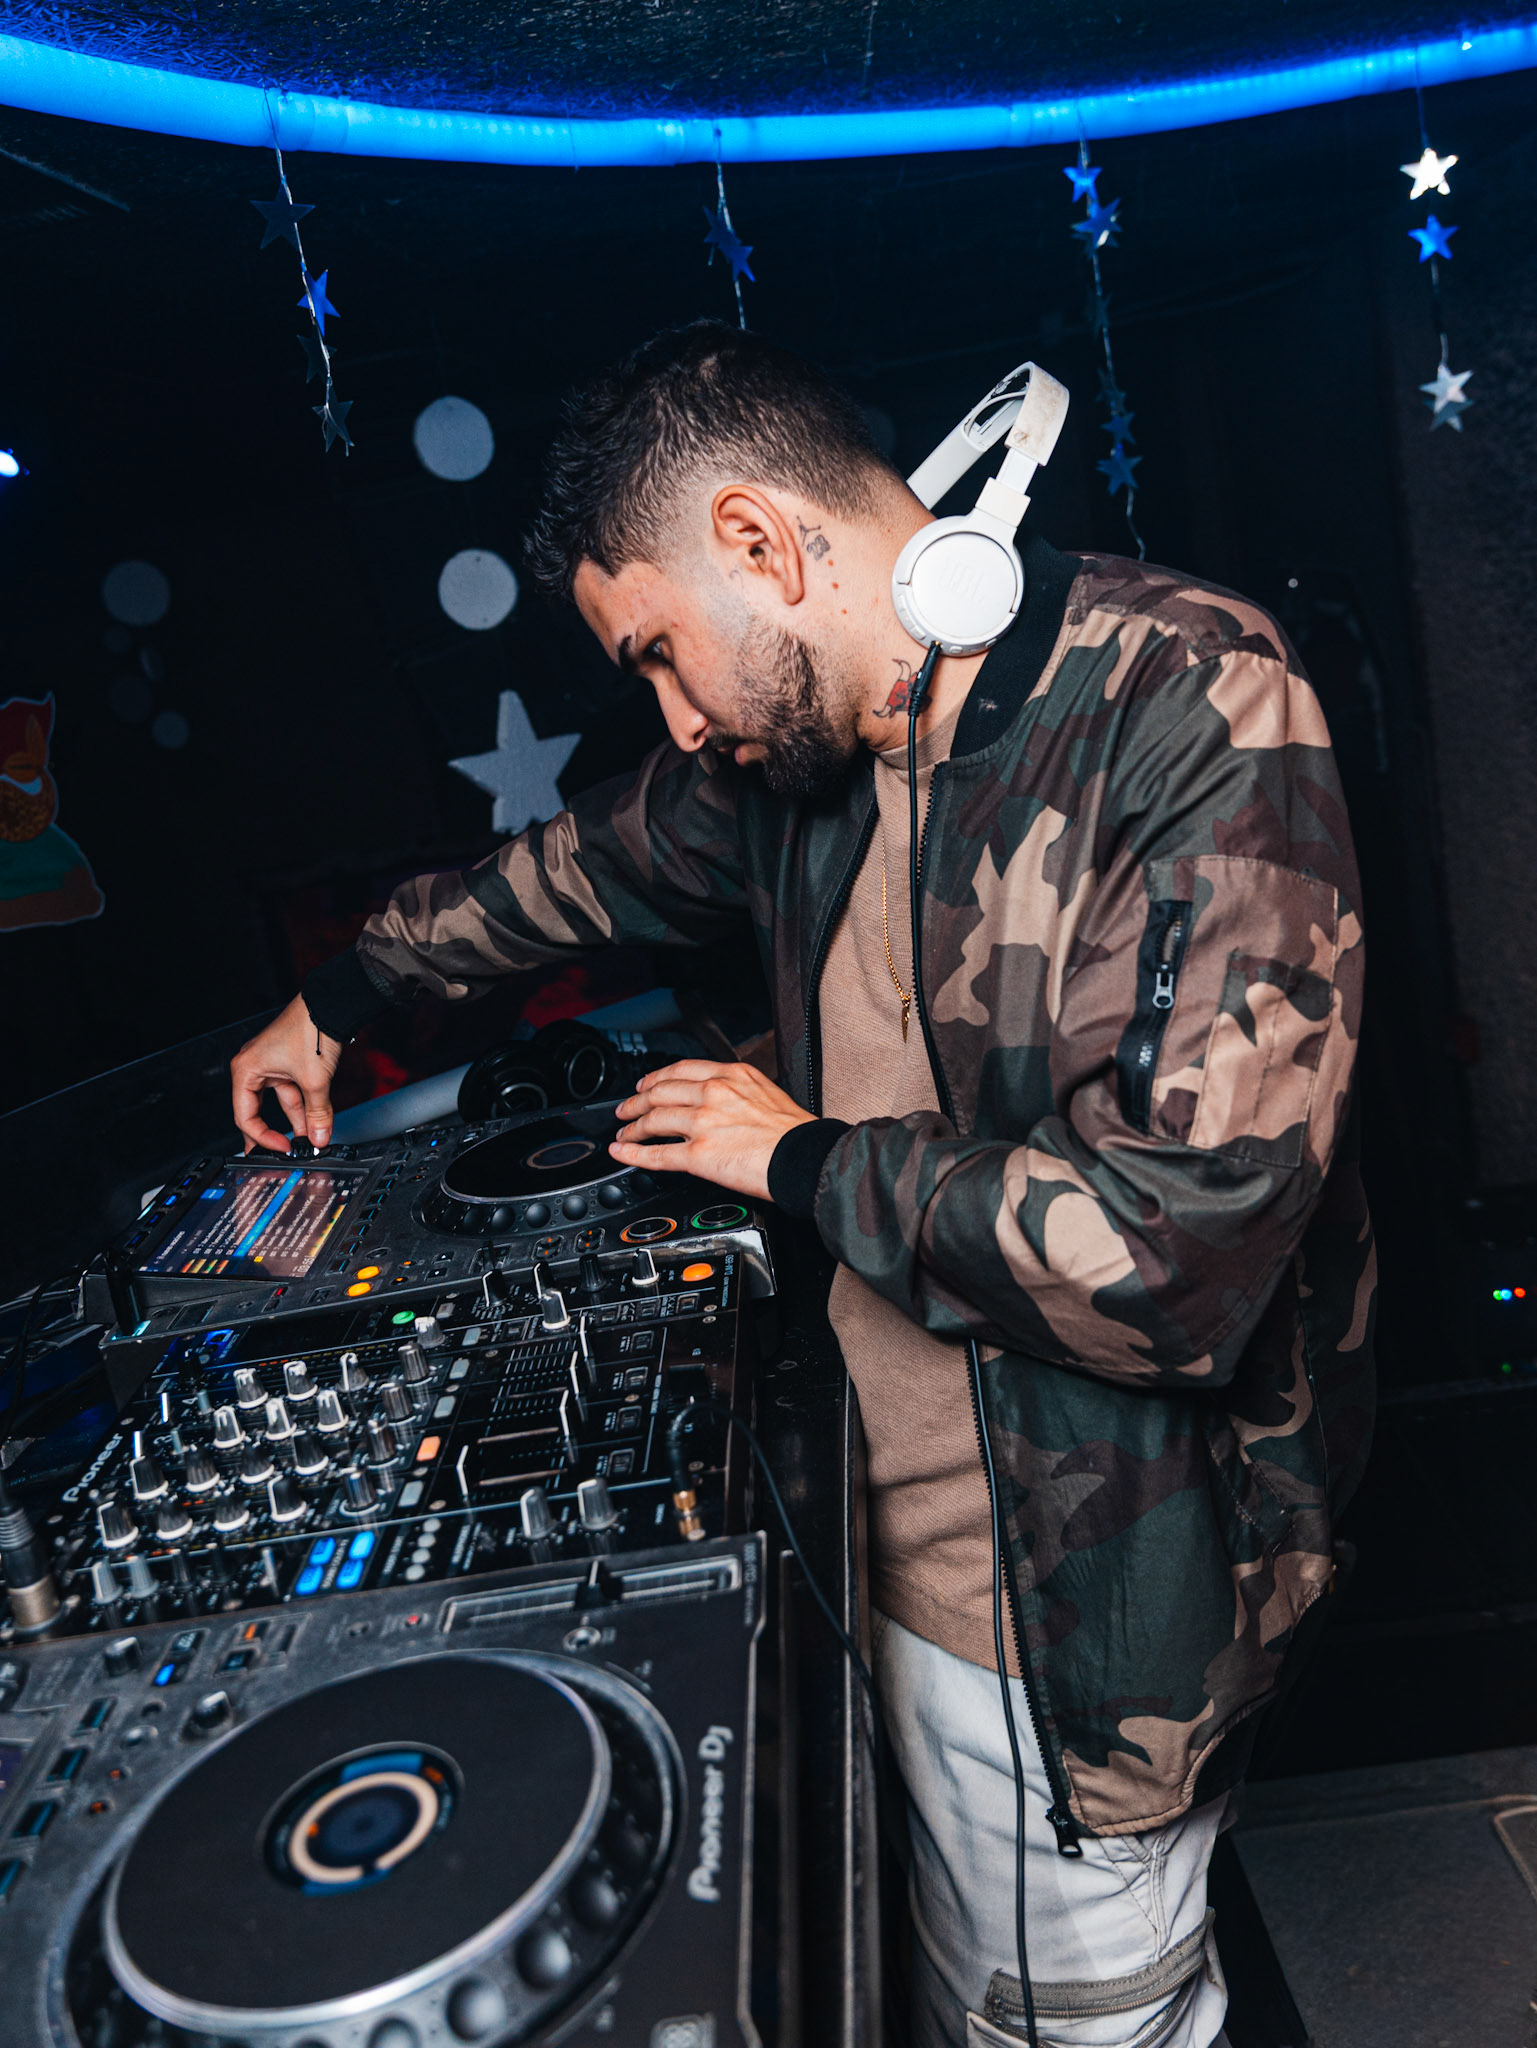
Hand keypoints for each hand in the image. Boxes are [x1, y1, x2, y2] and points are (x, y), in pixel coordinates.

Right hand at [231, 994, 342, 1154]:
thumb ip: (317, 1114)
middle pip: (257, 1111)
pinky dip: (303, 1106)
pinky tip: (314, 1121)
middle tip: (274, 1156)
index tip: (284, 1148)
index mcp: (246, 1070)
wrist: (330, 1004)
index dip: (263, 1138)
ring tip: (307, 1140)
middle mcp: (253, 1067)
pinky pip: (291, 1091)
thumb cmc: (311, 1030)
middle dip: (269, 1134)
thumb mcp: (314, 1081)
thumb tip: (319, 1137)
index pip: (245, 1116)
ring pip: (279, 1102)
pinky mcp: (287, 1063)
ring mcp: (271, 1065)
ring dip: (295, 1120)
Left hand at [611, 1060, 812, 1201]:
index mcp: (731, 1076)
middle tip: (626, 1109)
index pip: (682, 1070)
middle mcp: (713, 1093)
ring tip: (624, 1134)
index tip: (647, 1084)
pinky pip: (657, 1154)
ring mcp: (702, 1123)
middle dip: (637, 1101)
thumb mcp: (767, 1093)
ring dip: (632, 1127)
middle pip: (660, 1092)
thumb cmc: (796, 1133)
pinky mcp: (698, 1155)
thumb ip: (739, 1092)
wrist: (805, 1157)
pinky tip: (623, 1154)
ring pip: (653, 1120)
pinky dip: (633, 1154)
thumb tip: (723, 1103)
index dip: (657, 1077)